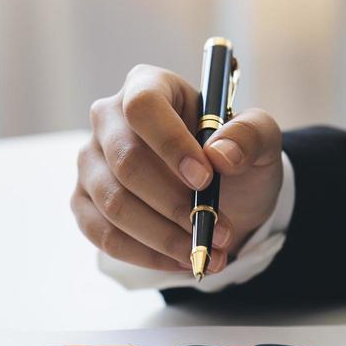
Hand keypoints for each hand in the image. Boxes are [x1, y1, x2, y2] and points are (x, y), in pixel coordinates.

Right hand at [74, 64, 283, 273]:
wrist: (222, 194)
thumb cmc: (235, 156)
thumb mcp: (261, 139)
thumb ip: (252, 135)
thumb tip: (221, 155)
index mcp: (148, 86)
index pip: (143, 106)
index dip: (170, 143)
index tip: (205, 180)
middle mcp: (108, 119)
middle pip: (126, 161)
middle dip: (174, 204)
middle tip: (217, 230)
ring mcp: (91, 161)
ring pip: (114, 204)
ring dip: (165, 237)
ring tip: (206, 250)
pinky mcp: (84, 201)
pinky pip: (104, 235)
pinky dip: (146, 255)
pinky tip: (181, 259)